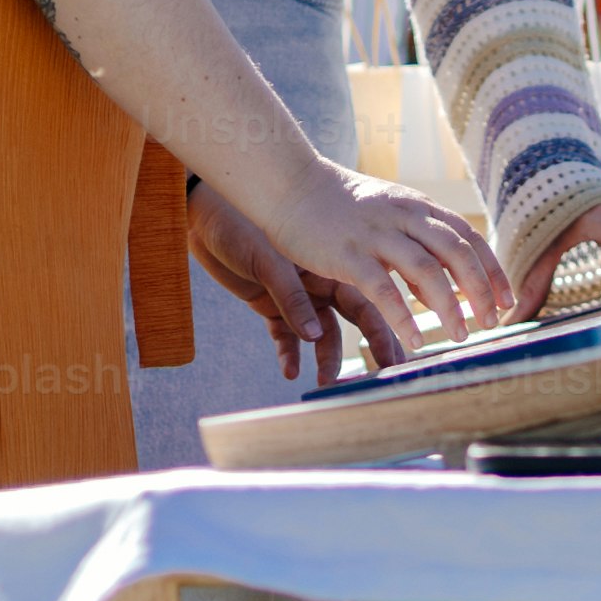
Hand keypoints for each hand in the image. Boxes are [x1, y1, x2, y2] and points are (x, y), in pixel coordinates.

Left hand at [184, 179, 365, 384]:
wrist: (206, 218)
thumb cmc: (242, 227)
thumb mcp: (269, 262)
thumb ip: (292, 299)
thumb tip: (315, 336)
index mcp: (330, 265)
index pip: (364, 301)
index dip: (380, 330)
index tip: (393, 357)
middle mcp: (319, 283)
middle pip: (350, 321)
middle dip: (365, 349)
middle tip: (376, 378)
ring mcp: (296, 297)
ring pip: (318, 334)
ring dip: (323, 358)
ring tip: (324, 382)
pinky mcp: (270, 306)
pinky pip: (284, 335)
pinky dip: (288, 352)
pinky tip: (289, 370)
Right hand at [241, 163, 501, 369]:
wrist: (290, 186)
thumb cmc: (340, 208)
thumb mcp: (388, 217)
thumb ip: (418, 247)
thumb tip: (445, 290)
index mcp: (418, 207)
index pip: (468, 237)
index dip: (492, 269)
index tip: (507, 299)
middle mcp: (404, 217)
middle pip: (457, 252)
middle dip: (480, 289)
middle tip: (492, 321)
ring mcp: (376, 235)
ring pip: (427, 271)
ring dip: (449, 307)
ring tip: (460, 336)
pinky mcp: (348, 255)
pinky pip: (383, 289)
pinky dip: (403, 316)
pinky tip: (414, 338)